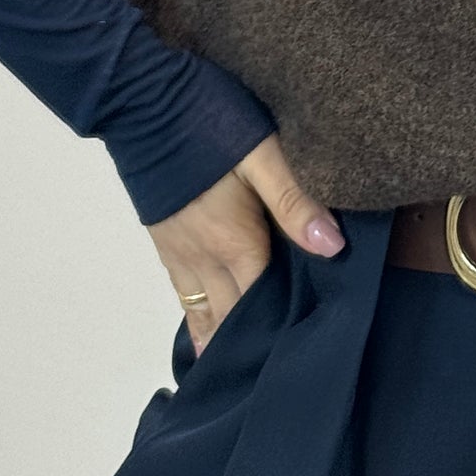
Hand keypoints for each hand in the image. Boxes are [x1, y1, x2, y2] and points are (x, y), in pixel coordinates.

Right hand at [147, 132, 342, 356]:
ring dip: (224, 340)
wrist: (142, 100)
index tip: (307, 356)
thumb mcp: (262, 153)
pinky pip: (183, 295)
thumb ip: (295, 200)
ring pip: (205, 312)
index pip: (267, 302)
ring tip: (243, 372)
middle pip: (235, 316)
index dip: (287, 328)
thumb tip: (333, 249)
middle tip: (281, 374)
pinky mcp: (163, 241)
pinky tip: (206, 337)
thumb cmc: (209, 121)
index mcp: (236, 242)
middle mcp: (206, 259)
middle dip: (256, 344)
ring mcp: (180, 253)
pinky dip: (197, 321)